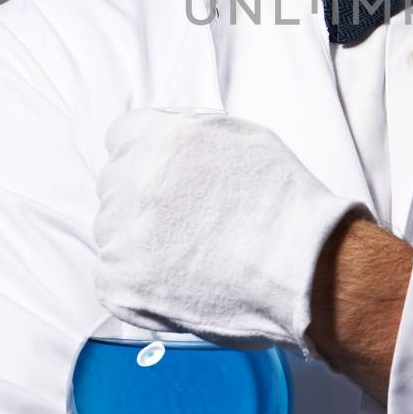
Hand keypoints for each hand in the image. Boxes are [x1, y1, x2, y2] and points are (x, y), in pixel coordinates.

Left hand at [93, 107, 372, 360]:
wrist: (303, 269)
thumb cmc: (283, 203)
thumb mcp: (240, 135)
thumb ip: (186, 131)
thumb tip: (157, 138)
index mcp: (159, 137)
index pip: (122, 139)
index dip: (148, 160)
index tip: (168, 182)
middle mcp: (132, 180)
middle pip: (116, 185)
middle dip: (145, 200)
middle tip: (189, 223)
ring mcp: (120, 233)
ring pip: (112, 231)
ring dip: (140, 241)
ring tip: (192, 255)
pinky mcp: (118, 282)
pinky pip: (109, 275)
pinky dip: (137, 280)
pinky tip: (178, 280)